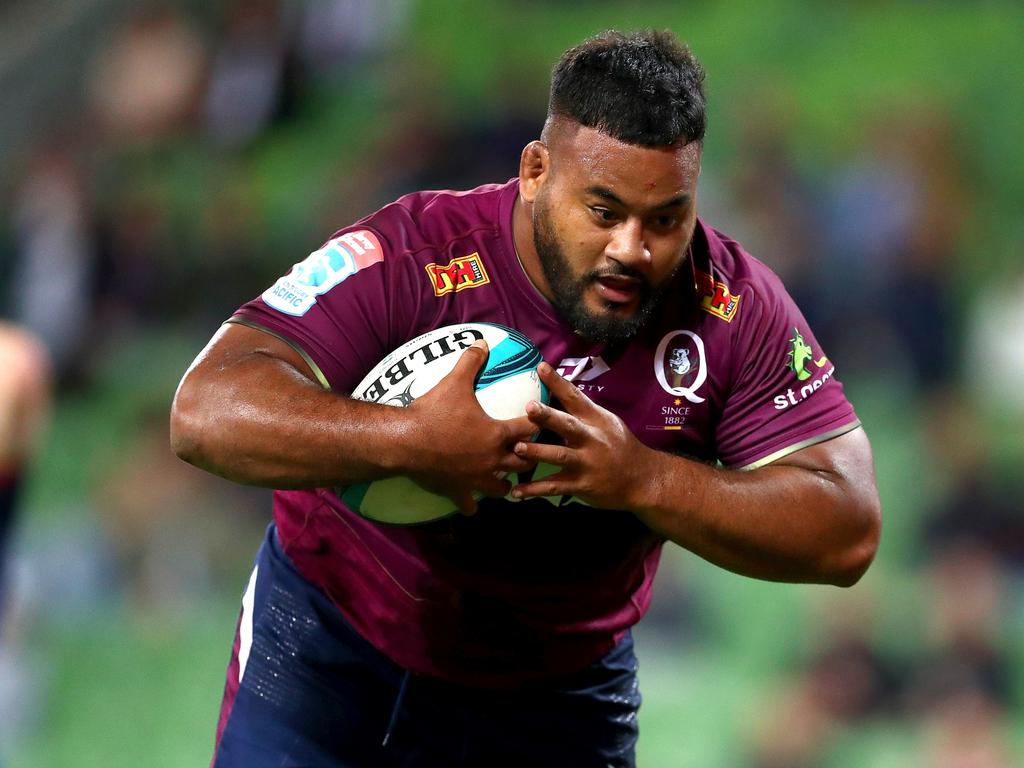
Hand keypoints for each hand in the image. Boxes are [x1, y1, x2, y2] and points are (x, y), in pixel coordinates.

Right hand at [401, 340, 537, 514]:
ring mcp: (476, 479)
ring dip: (507, 482)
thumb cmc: (433, 412)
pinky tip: (473, 503)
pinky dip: (473, 504)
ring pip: (503, 488)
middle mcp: (492, 460)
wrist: (404, 442)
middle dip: (530, 456)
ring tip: (506, 476)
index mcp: (497, 434)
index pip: (530, 429)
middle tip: (531, 450)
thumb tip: (482, 341)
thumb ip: (471, 361)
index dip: (539, 423)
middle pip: (525, 462)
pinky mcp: (458, 491)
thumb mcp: (454, 382)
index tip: (543, 420)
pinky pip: (470, 505)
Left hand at [510, 362, 652, 509]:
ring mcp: (587, 464)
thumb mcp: (608, 424)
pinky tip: (516, 491)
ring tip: (517, 448)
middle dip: (548, 416)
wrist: (643, 480)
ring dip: (537, 452)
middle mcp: (592, 440)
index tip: (541, 367)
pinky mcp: (582, 486)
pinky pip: (555, 487)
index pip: (576, 397)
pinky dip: (535, 490)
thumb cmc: (620, 447)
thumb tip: (558, 390)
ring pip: (559, 456)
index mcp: (597, 420)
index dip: (558, 382)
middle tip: (528, 408)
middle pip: (568, 425)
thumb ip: (585, 411)